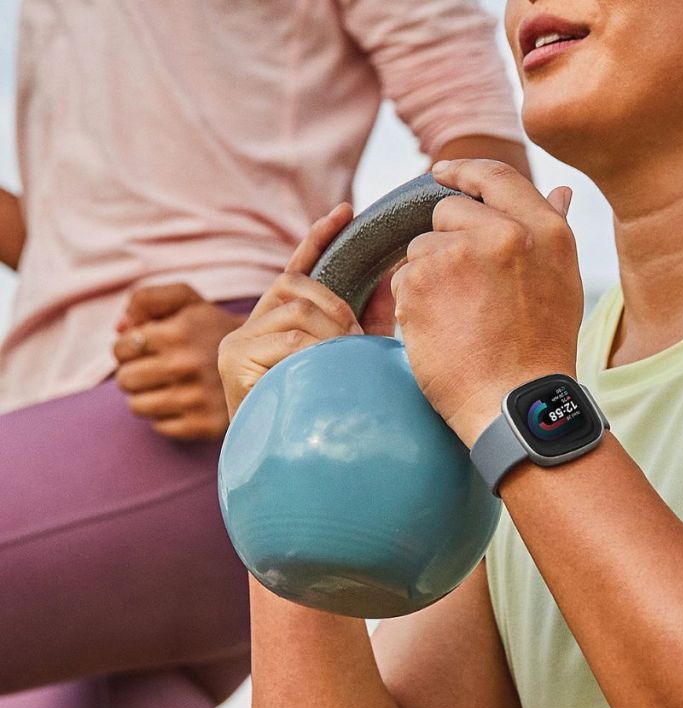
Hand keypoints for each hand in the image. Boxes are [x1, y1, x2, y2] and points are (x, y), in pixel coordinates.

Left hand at [113, 283, 246, 439]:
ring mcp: (196, 399)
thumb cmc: (214, 329)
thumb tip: (120, 327)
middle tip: (159, 368)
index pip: (121, 349)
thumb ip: (147, 299)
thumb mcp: (187, 301)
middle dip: (136, 372)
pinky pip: (160, 427)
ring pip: (138, 406)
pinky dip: (167, 416)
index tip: (150, 347)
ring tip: (170, 385)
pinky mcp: (205, 425)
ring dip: (148, 396)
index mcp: (178, 333)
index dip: (130, 347)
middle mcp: (186, 366)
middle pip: (125, 380)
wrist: (267, 360)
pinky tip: (187, 402)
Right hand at [218, 203, 393, 417]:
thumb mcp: (350, 356)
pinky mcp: (235, 361)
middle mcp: (249, 326)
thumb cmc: (324, 410)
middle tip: (356, 338)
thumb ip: (366, 320)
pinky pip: (289, 340)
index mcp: (275, 321)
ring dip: (331, 334)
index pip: (296, 268)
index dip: (319, 239)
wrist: (294, 464)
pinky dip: (317, 351)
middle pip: (297, 287)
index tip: (345, 212)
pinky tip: (324, 366)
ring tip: (344, 360)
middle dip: (336, 307)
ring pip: (297, 313)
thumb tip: (392, 277)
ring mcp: (238, 343)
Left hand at [392, 159, 581, 445]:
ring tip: (459, 319)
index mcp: (544, 230)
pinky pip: (403, 277)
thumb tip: (560, 189)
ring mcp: (460, 253)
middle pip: (449, 210)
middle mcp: (505, 233)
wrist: (514, 402)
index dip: (463, 170)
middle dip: (447, 242)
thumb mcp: (562, 282)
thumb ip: (551, 230)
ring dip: (429, 277)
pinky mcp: (423, 280)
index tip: (441, 172)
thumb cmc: (541, 351)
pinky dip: (413, 302)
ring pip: (421, 247)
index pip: (496, 175)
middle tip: (465, 292)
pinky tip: (440, 331)